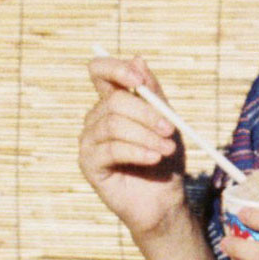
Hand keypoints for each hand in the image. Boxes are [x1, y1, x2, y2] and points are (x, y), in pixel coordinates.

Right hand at [80, 57, 200, 239]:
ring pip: (113, 124)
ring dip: (146, 135)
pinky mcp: (88, 163)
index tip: (138, 79)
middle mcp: (96, 119)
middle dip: (146, 113)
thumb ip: (152, 93)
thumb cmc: (165, 160)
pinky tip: (153, 158)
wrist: (164, 200)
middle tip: (170, 129)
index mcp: (112, 103)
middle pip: (113, 100)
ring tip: (166, 148)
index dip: (115, 68)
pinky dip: (136, 151)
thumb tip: (138, 59)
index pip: (99, 71)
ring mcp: (89, 141)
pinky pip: (110, 148)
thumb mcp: (166, 121)